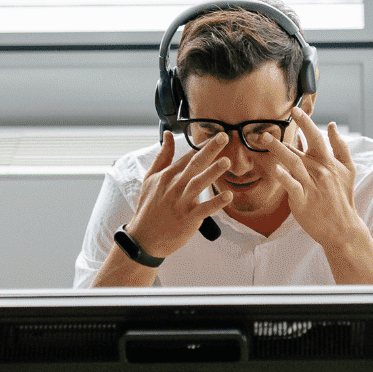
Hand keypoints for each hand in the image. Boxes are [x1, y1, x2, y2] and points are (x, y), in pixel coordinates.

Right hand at [127, 131, 237, 259]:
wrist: (144, 238)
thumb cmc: (148, 207)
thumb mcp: (150, 178)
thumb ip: (163, 156)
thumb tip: (167, 133)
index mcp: (167, 176)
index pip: (187, 157)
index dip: (202, 145)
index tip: (217, 135)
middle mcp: (174, 187)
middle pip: (194, 165)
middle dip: (209, 150)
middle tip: (223, 137)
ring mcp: (181, 203)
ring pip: (198, 184)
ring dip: (213, 172)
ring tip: (226, 161)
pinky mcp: (188, 219)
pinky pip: (204, 209)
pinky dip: (216, 202)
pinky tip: (228, 196)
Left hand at [260, 109, 370, 250]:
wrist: (343, 227)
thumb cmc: (343, 197)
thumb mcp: (348, 170)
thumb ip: (340, 146)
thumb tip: (331, 125)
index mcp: (328, 162)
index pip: (316, 137)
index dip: (305, 123)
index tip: (294, 110)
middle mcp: (319, 171)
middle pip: (299, 149)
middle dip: (282, 138)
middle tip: (265, 129)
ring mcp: (311, 186)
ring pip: (293, 163)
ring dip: (278, 150)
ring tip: (264, 141)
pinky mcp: (303, 201)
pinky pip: (292, 186)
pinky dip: (283, 177)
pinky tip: (274, 168)